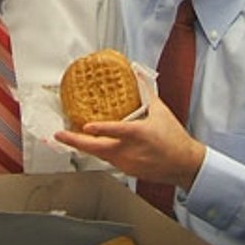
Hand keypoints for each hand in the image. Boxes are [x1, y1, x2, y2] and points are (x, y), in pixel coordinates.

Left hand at [54, 91, 205, 190]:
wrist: (184, 165)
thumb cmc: (174, 139)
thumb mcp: (161, 111)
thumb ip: (145, 92)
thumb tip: (137, 74)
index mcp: (139, 134)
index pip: (116, 131)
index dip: (100, 129)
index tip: (86, 126)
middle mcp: (130, 151)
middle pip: (97, 148)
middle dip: (75, 141)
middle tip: (60, 135)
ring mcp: (126, 163)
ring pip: (99, 155)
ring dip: (83, 146)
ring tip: (68, 136)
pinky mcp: (126, 170)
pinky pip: (107, 159)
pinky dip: (97, 151)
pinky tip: (89, 145)